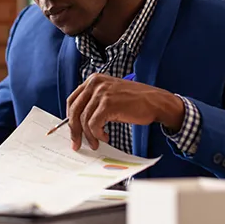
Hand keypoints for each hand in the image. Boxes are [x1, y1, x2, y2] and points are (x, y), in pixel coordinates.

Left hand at [67, 73, 184, 150]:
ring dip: (89, 136)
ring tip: (96, 142)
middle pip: (74, 110)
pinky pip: (94, 124)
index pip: (72, 100)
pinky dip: (97, 135)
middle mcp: (95, 83)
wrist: (154, 101)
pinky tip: (106, 137)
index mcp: (93, 80)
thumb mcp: (109, 95)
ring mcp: (101, 93)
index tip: (72, 131)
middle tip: (76, 143)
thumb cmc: (134, 101)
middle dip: (74, 130)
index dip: (69, 118)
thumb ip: (93, 103)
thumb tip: (77, 123)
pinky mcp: (108, 104)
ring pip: (84, 120)